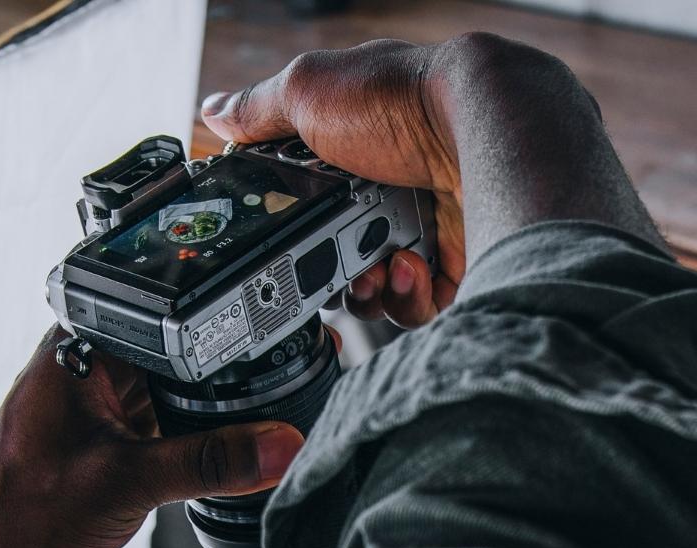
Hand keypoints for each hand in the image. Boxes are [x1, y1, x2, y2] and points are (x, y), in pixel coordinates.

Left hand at [0, 330, 303, 547]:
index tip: (276, 338)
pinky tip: (230, 457)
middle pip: (182, 355)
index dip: (224, 326)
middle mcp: (93, 367)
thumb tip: (279, 445)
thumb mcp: (127, 484)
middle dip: (229, 376)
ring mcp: (105, 406)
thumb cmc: (21, 517)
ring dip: (216, 414)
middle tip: (281, 389)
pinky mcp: (117, 442)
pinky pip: (174, 428)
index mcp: (80, 348)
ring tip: (263, 426)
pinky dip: (202, 442)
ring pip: (181, 394)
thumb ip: (208, 463)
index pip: (168, 316)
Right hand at [201, 35, 565, 328]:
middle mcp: (393, 194)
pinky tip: (412, 268)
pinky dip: (409, 298)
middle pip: (344, 261)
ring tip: (381, 266)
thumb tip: (215, 114)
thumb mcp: (308, 91)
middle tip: (331, 268)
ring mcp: (428, 231)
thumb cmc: (402, 101)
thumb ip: (259, 109)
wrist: (481, 127)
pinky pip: (422, 306)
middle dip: (330, 275)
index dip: (296, 236)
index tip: (286, 246)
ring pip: (382, 292)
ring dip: (370, 290)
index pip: (313, 211)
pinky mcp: (460, 265)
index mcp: (356, 154)